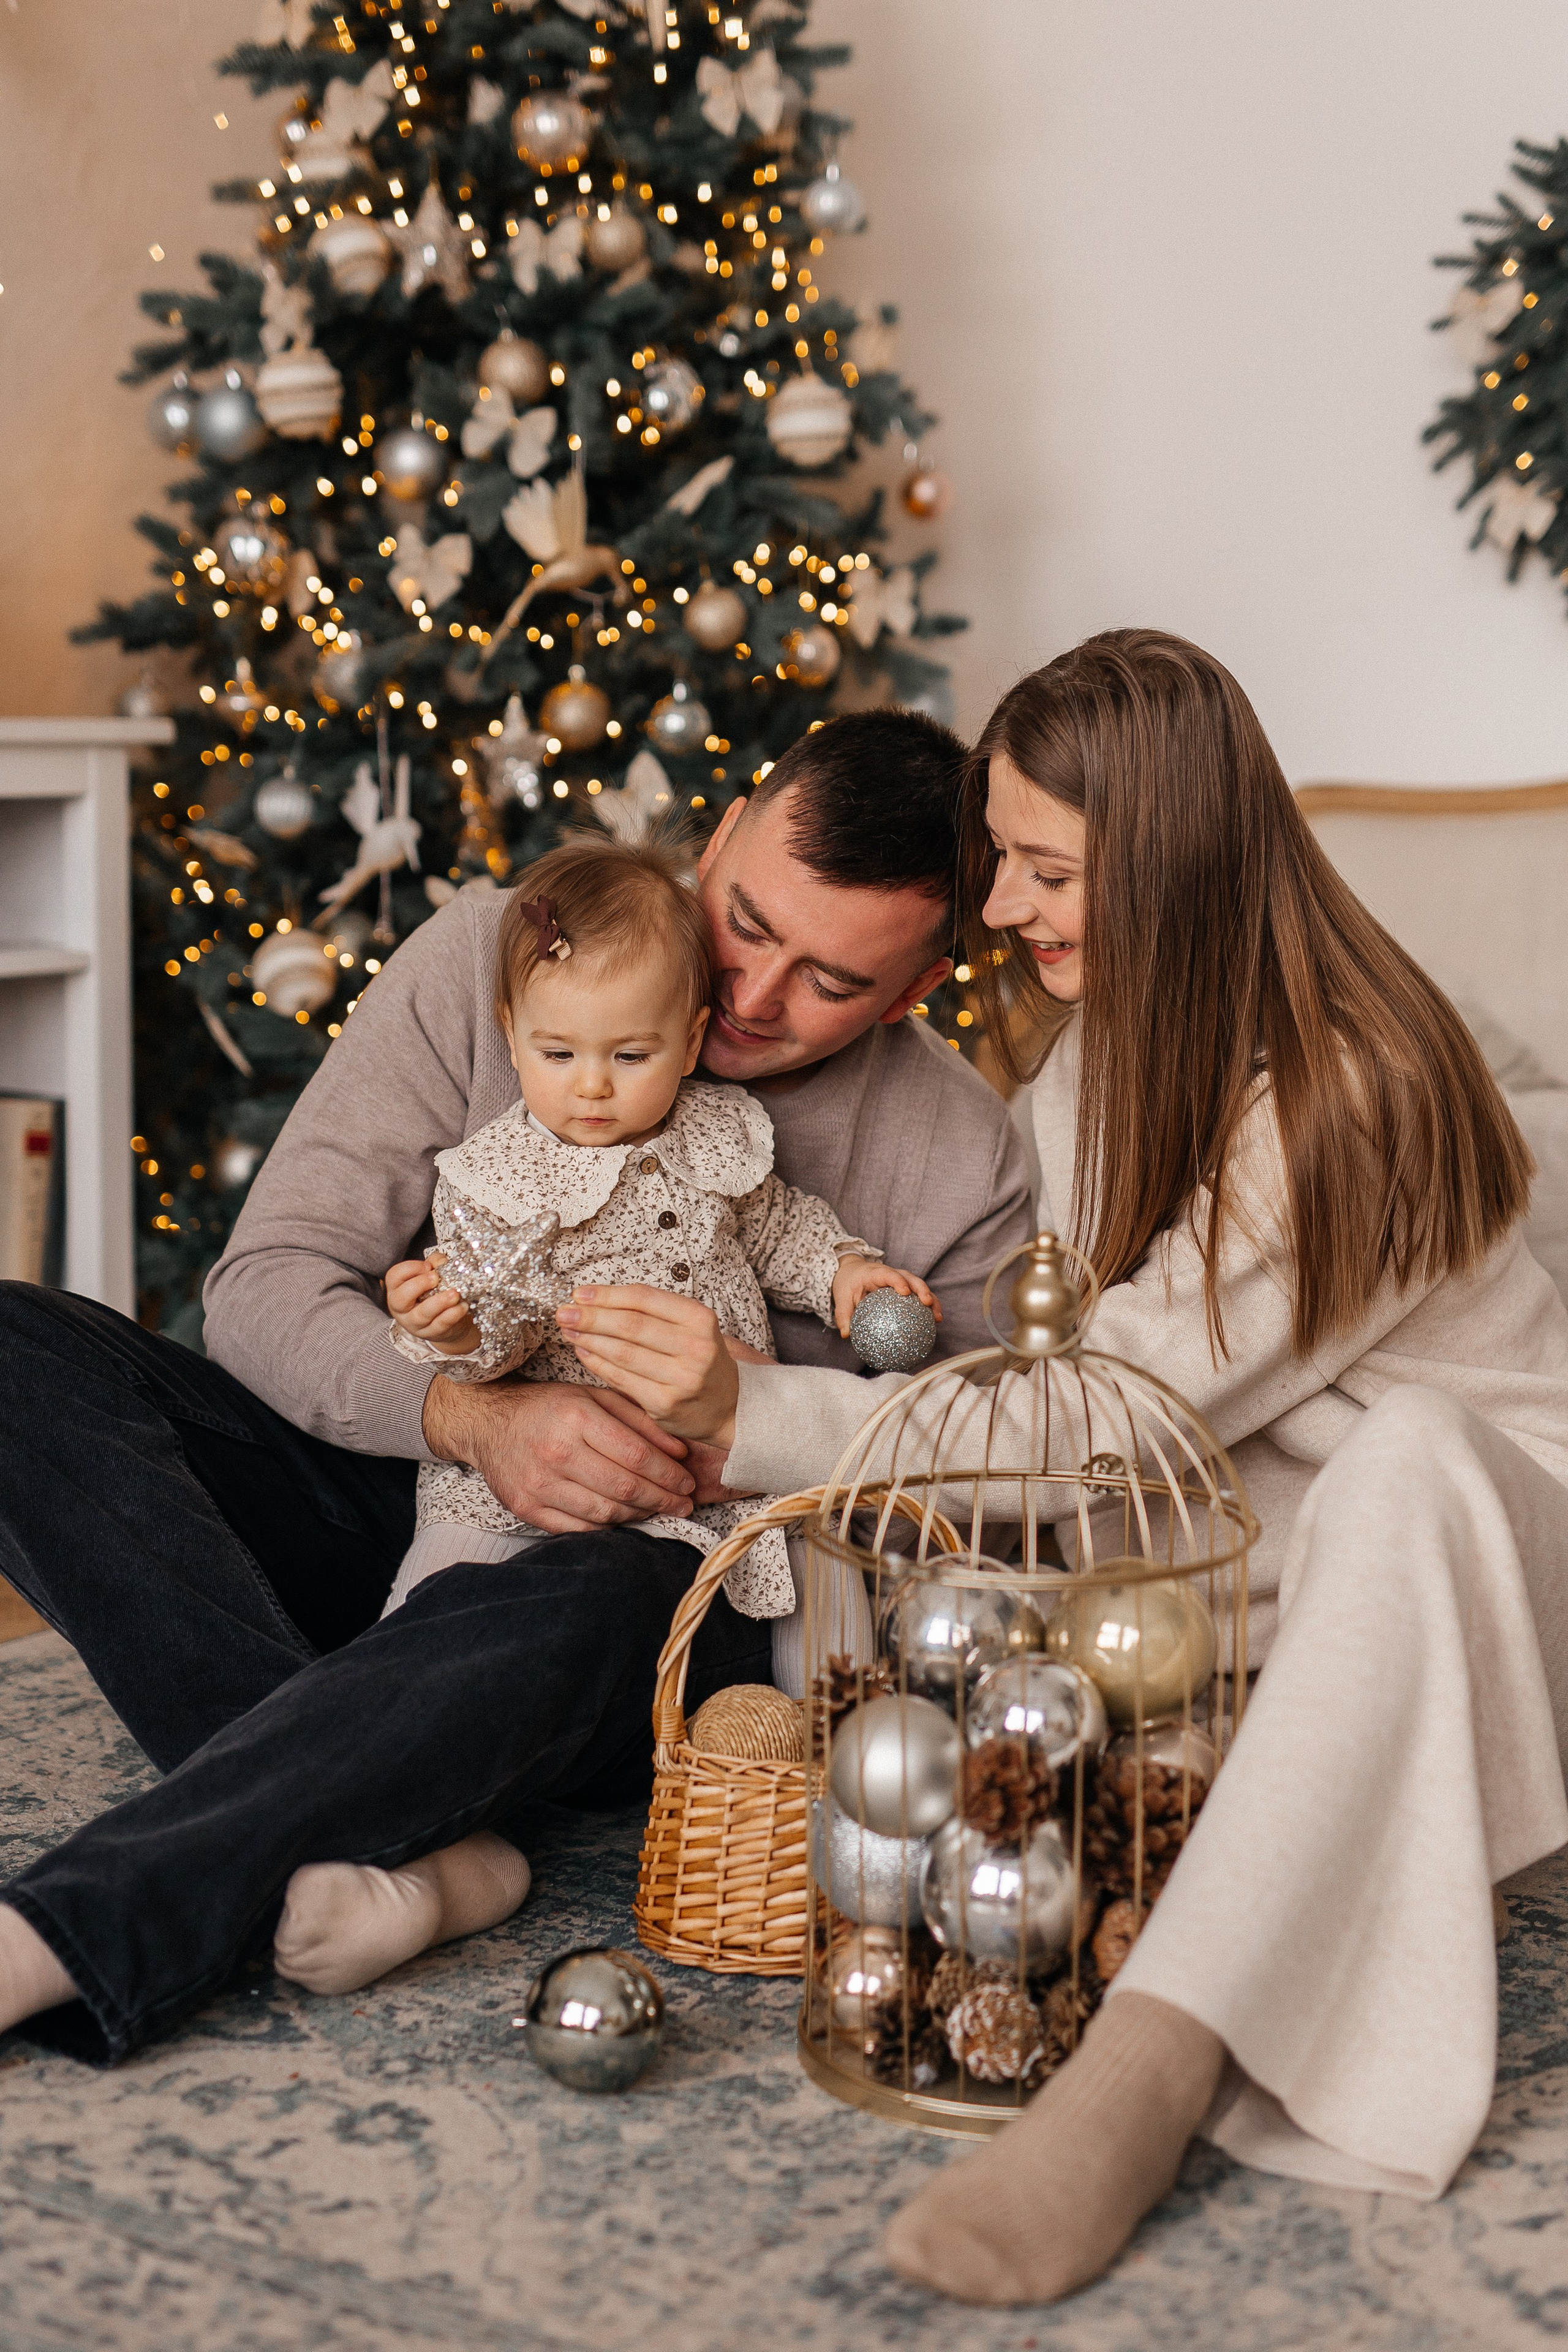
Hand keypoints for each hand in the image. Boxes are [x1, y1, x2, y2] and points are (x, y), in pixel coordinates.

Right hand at [386, 1254, 479, 1356]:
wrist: (449, 1319)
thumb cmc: (435, 1292)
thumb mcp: (432, 1275)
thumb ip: (435, 1263)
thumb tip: (441, 1262)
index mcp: (397, 1289)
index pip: (394, 1276)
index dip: (410, 1268)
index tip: (428, 1266)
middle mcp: (401, 1308)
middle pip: (400, 1298)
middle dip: (418, 1285)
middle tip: (436, 1278)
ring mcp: (414, 1323)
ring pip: (422, 1315)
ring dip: (439, 1302)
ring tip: (454, 1294)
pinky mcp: (431, 1333)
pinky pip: (440, 1325)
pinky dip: (452, 1315)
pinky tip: (462, 1306)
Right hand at [420, 1376, 695, 1533]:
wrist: (490, 1422)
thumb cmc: (552, 1407)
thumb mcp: (596, 1397)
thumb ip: (640, 1421)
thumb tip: (680, 1451)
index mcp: (576, 1418)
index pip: (636, 1456)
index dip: (669, 1474)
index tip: (688, 1482)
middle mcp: (556, 1452)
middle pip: (624, 1488)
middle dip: (663, 1499)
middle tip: (684, 1503)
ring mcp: (538, 1485)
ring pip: (605, 1513)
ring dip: (640, 1515)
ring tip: (658, 1510)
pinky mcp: (527, 1509)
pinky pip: (579, 1529)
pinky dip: (608, 1527)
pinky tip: (624, 1517)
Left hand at [556, 1284, 739, 1446]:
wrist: (732, 1408)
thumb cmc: (703, 1361)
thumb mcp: (693, 1327)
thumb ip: (655, 1312)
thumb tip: (597, 1299)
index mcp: (700, 1319)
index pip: (644, 1299)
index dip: (607, 1294)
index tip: (580, 1293)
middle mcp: (695, 1347)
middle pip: (630, 1325)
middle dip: (590, 1316)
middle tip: (563, 1311)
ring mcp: (681, 1378)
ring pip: (623, 1353)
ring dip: (589, 1339)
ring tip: (568, 1329)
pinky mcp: (665, 1405)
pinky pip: (622, 1380)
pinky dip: (598, 1364)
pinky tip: (583, 1352)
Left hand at [831, 1255, 940, 1340]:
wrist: (853, 1272)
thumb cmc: (848, 1284)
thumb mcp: (842, 1298)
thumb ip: (843, 1315)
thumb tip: (846, 1335)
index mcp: (875, 1273)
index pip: (888, 1274)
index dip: (898, 1281)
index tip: (905, 1292)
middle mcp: (892, 1274)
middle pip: (910, 1278)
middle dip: (921, 1289)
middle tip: (928, 1303)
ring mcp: (901, 1279)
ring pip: (919, 1286)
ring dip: (931, 1299)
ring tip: (938, 1318)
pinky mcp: (906, 1287)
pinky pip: (918, 1296)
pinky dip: (928, 1307)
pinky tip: (934, 1323)